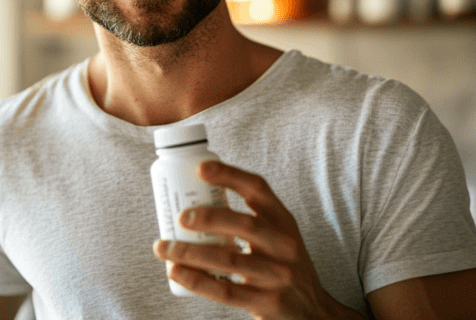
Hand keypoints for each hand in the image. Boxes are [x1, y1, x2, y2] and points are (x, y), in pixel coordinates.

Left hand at [152, 161, 363, 319]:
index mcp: (284, 221)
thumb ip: (249, 220)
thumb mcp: (279, 236)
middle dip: (209, 218)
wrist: (312, 310)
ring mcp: (277, 275)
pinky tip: (176, 272)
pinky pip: (225, 292)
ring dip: (191, 253)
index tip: (201, 169)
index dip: (230, 175)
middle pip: (245, 225)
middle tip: (180, 216)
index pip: (259, 190)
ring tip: (163, 247)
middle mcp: (284, 245)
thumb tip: (196, 200)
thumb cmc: (284, 266)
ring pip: (229, 260)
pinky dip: (197, 281)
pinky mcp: (266, 302)